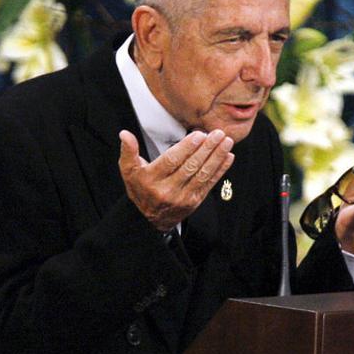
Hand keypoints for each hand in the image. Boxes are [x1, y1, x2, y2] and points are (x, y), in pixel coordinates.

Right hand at [118, 128, 234, 232]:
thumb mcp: (129, 171)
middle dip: (207, 149)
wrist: (149, 220)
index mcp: (151, 179)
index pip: (172, 161)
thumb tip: (124, 134)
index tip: (199, 135)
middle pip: (191, 166)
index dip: (187, 148)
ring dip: (217, 157)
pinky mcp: (194, 202)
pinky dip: (221, 170)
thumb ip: (128, 152)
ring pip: (203, 174)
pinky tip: (229, 156)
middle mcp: (168, 190)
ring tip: (227, 141)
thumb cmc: (140, 189)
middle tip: (218, 134)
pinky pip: (209, 184)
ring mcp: (183, 198)